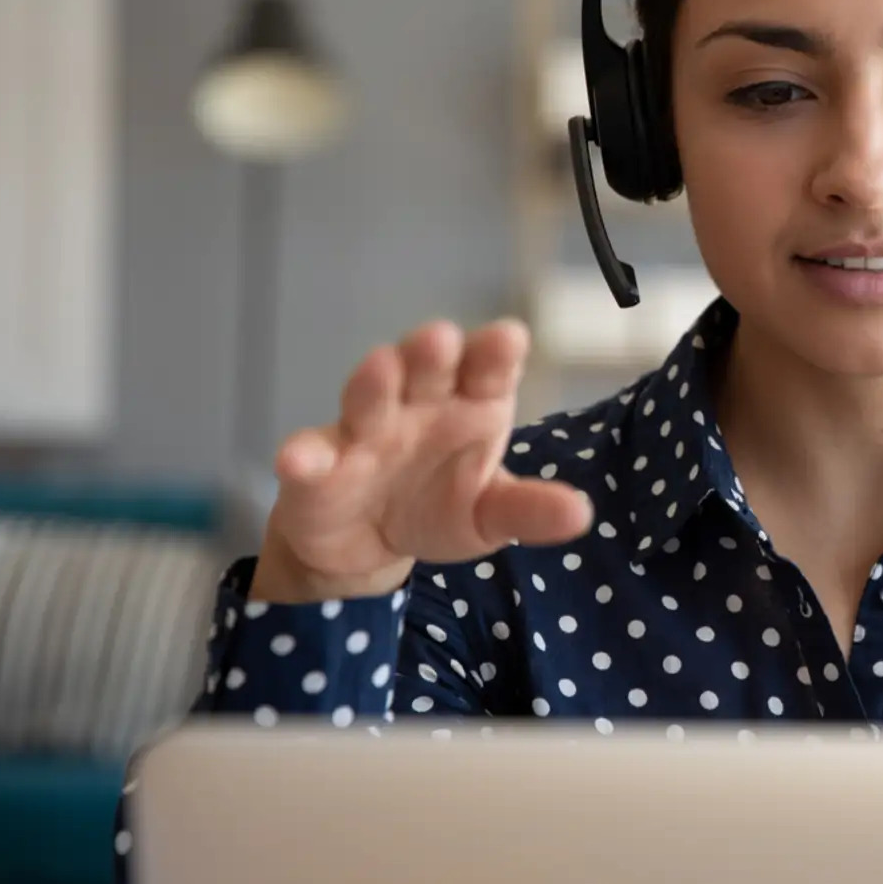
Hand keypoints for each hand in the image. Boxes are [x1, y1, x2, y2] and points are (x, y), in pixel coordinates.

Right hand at [252, 319, 593, 602]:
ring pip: (368, 396)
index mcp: (472, 404)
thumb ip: (530, 511)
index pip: (488, 369)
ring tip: (380, 367)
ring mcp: (365, 430)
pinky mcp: (317, 466)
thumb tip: (582, 515)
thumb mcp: (492, 516)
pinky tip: (300, 461)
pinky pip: (310, 456)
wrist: (370, 545)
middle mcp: (419, 404)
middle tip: (442, 338)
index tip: (508, 338)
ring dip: (373, 382)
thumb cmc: (441, 507)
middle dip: (432, 351)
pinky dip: (303, 456)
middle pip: (427, 368)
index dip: (496, 352)